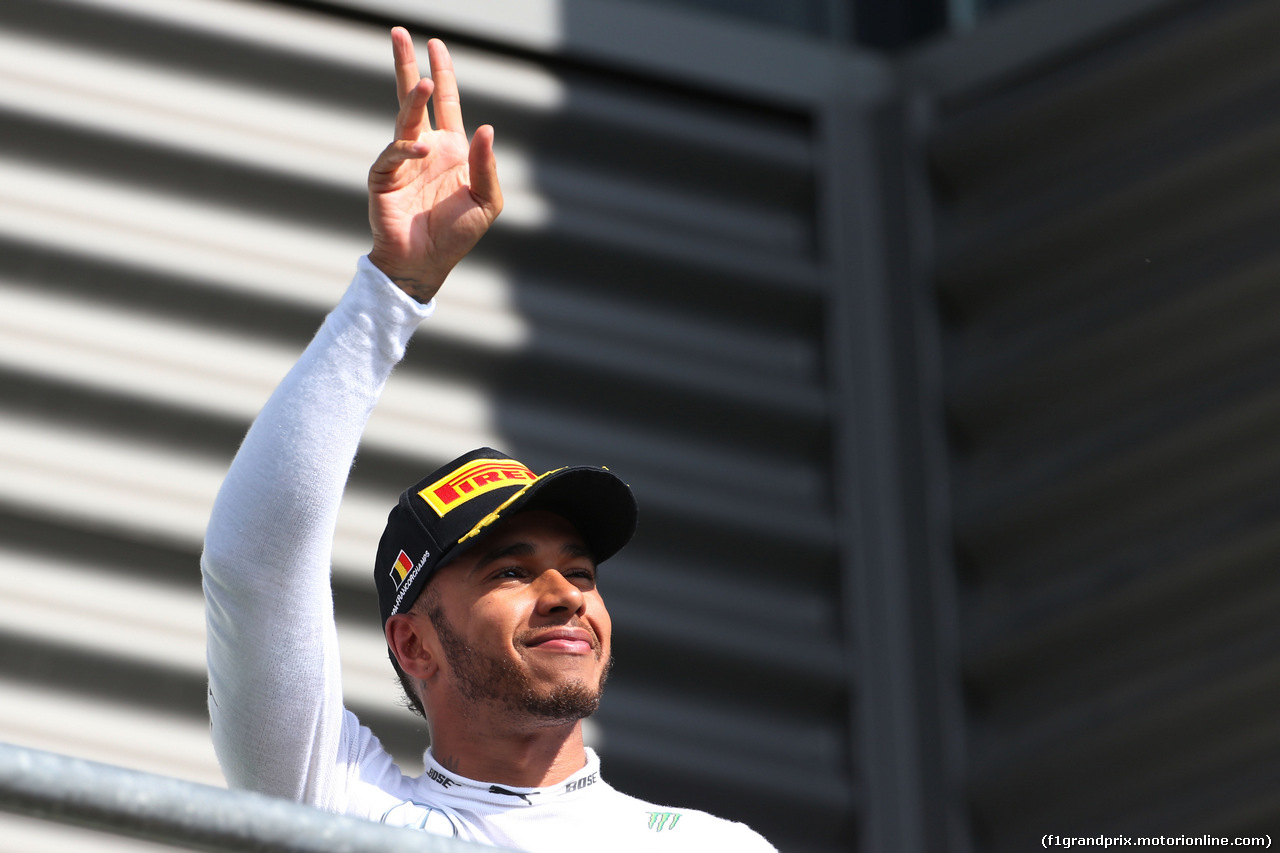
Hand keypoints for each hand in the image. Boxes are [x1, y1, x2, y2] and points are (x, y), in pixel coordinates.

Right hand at [367, 29, 502, 302]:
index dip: (442, 74)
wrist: (426, 264)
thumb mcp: (487, 201)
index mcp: (450, 149)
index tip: (435, 45)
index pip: (446, 103)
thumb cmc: (457, 235)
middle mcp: (424, 148)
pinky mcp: (384, 177)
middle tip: (400, 33)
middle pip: (414, 98)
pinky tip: (420, 151)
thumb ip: (487, 165)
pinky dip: (405, 150)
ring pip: (404, 119)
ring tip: (423, 82)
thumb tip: (487, 128)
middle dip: (407, 66)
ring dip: (413, 100)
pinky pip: (393, 154)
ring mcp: (402, 161)